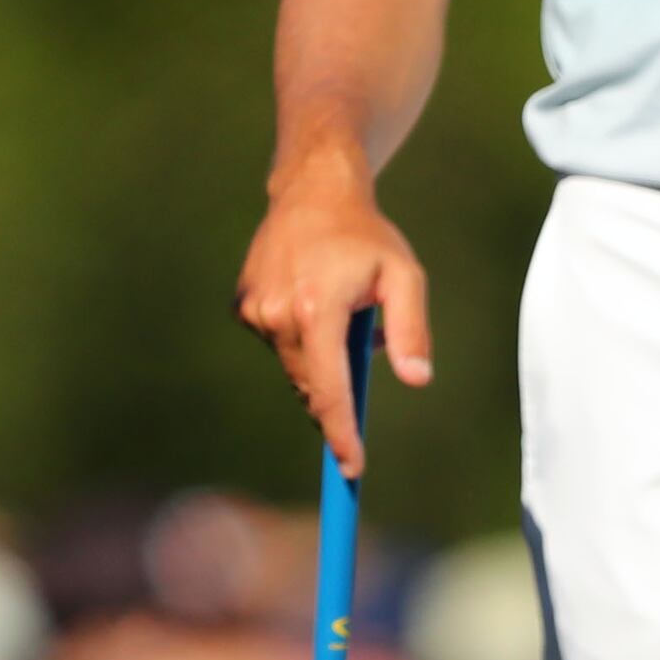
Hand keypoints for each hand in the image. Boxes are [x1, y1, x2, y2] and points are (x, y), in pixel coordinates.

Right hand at [234, 149, 434, 478]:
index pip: (328, 392)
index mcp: (318, 310)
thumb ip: (411, 331)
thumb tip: (417, 380)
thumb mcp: (405, 277)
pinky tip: (313, 299)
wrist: (312, 190)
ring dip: (320, 358)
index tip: (352, 468)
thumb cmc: (366, 236)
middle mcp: (278, 314)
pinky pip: (277, 343)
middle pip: (311, 386)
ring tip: (340, 308)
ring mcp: (255, 310)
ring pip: (295, 365)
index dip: (341, 434)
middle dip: (337, 393)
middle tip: (362, 349)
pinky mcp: (243, 305)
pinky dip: (299, 338)